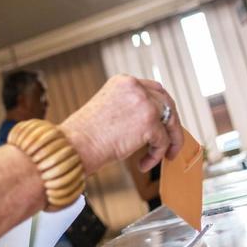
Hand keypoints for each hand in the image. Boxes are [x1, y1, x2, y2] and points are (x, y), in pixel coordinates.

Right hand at [60, 75, 182, 175]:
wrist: (74, 145)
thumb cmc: (84, 134)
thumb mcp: (108, 110)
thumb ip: (129, 108)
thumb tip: (149, 122)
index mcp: (123, 81)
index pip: (153, 89)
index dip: (162, 107)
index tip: (164, 123)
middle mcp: (136, 87)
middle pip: (167, 102)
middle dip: (172, 124)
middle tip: (170, 142)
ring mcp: (144, 103)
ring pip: (170, 122)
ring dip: (169, 141)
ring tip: (162, 157)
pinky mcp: (149, 122)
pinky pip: (163, 141)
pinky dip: (156, 155)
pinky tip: (142, 164)